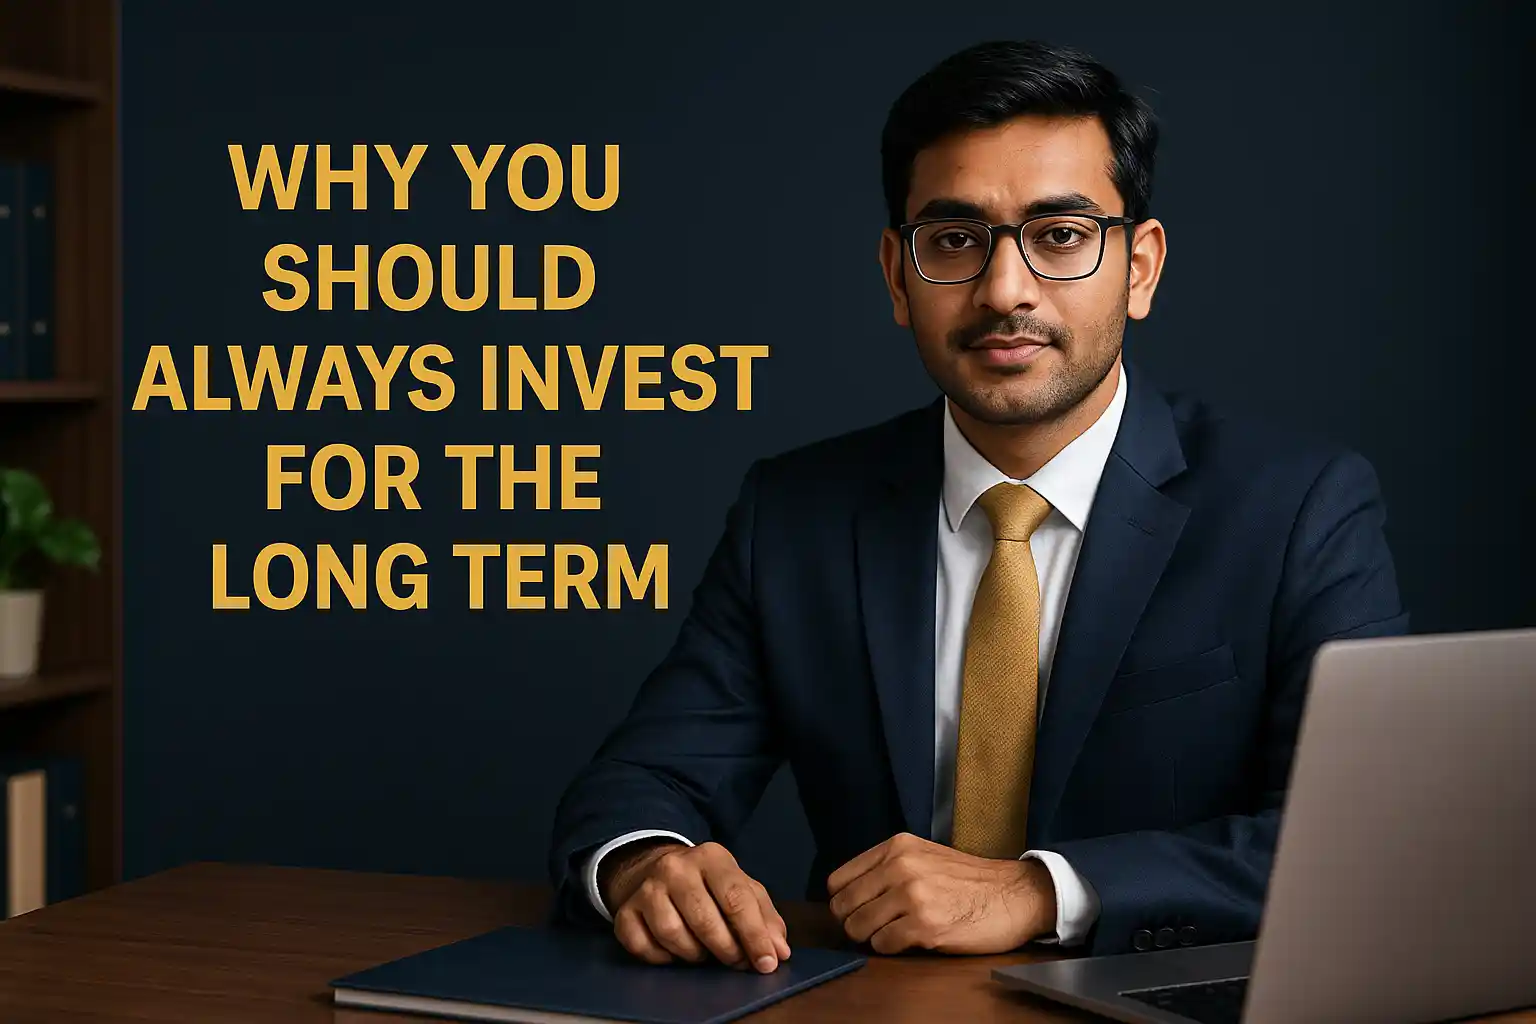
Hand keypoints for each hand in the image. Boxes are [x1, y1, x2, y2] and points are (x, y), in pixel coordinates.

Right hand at [600, 840, 790, 972]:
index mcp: (711, 857)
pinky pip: (644, 948)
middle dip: (727, 950)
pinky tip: (674, 950)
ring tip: (704, 951)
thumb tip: (779, 951)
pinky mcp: (625, 912)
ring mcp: (646, 889)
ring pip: (673, 935)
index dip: (754, 935)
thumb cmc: (709, 886)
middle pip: (705, 920)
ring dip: (694, 954)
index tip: (766, 962)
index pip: (736, 898)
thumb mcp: (742, 889)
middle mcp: (675, 867)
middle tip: (737, 962)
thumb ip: (765, 918)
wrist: (655, 869)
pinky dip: (662, 958)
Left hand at [826, 833, 1055, 954]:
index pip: (838, 880)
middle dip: (854, 922)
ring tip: (895, 933)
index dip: (844, 901)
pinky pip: (883, 945)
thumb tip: (848, 895)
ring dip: (872, 937)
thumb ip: (887, 868)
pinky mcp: (925, 926)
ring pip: (858, 927)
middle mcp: (900, 867)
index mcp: (896, 847)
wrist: (1014, 895)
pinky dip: (891, 948)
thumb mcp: (924, 856)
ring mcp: (912, 896)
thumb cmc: (969, 880)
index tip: (857, 910)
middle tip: (874, 928)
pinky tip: (912, 940)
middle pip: (843, 906)